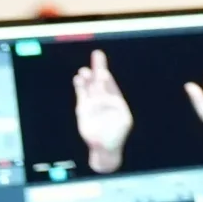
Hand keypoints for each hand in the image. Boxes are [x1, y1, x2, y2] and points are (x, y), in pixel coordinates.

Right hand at [72, 49, 133, 173]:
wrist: (105, 147)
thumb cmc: (117, 135)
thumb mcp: (123, 122)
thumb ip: (117, 110)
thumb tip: (110, 100)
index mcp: (116, 100)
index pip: (111, 85)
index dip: (107, 76)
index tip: (103, 71)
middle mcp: (104, 99)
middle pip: (100, 81)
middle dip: (98, 68)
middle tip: (97, 54)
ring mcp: (93, 103)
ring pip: (90, 86)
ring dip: (87, 78)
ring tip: (84, 71)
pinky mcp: (83, 109)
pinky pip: (81, 95)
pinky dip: (80, 87)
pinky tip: (78, 79)